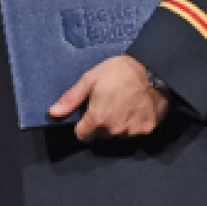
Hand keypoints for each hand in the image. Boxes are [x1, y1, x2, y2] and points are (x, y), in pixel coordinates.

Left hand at [49, 54, 169, 141]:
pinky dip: (134, 123)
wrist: (153, 69)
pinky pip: (136, 132)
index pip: (82, 136)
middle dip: (101, 124)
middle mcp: (114, 130)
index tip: (88, 115)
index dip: (82, 126)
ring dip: (118, 125)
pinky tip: (135, 108)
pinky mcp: (148, 129)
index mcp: (97, 119)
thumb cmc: (119, 72)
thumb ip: (71, 99)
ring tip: (122, 105)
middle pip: (101, 135)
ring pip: (119, 135)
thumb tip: (53, 113)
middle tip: (107, 104)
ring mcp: (133, 131)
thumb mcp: (90, 79)